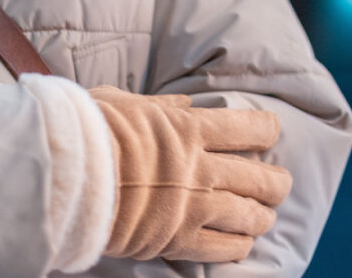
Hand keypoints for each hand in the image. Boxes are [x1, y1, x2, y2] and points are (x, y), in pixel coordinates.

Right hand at [90, 85, 291, 262]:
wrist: (69, 174)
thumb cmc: (90, 130)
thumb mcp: (125, 103)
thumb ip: (160, 107)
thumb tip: (183, 103)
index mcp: (188, 129)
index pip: (247, 127)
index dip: (266, 129)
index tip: (272, 131)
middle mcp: (200, 168)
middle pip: (258, 176)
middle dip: (276, 181)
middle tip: (281, 183)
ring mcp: (193, 206)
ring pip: (248, 214)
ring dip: (263, 216)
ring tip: (266, 216)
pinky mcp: (177, 239)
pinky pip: (222, 248)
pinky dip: (239, 246)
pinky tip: (244, 245)